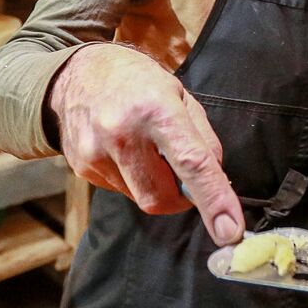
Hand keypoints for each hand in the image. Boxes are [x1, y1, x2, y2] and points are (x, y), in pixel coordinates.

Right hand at [48, 44, 243, 245]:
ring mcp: (96, 154)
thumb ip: (203, 140)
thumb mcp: (180, 95)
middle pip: (162, 197)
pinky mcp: (82, 169)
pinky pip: (121, 192)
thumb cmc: (138, 83)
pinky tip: (126, 153)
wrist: (76, 75)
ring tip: (147, 151)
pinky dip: (134, 181)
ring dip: (156, 187)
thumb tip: (217, 183)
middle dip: (180, 198)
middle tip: (182, 173)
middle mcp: (122, 134)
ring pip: (142, 199)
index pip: (192, 164)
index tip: (230, 232)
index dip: (214, 201)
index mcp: (156, 110)